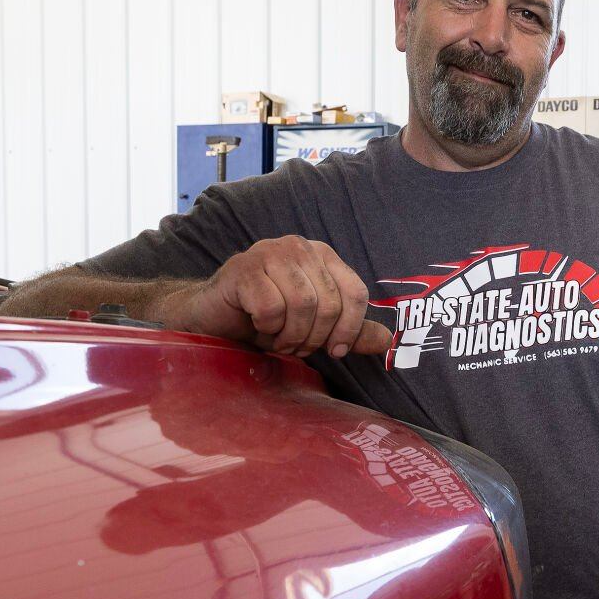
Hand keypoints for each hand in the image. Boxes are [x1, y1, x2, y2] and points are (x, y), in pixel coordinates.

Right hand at [165, 236, 392, 359]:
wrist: (212, 318)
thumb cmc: (265, 319)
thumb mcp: (314, 327)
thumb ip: (350, 331)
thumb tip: (386, 340)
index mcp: (322, 256)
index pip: (355, 292)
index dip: (350, 329)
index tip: (336, 351)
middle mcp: (299, 248)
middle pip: (330, 302)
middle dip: (315, 336)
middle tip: (297, 346)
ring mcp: (269, 252)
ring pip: (303, 305)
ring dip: (291, 334)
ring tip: (278, 338)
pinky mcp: (243, 268)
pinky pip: (272, 308)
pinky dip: (268, 328)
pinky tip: (258, 325)